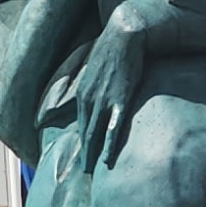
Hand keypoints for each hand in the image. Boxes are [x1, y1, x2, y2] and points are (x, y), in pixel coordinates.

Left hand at [69, 7, 153, 168]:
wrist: (125, 35)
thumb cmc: (114, 49)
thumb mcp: (98, 69)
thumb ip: (96, 84)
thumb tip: (101, 92)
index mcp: (83, 93)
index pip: (81, 124)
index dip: (82, 141)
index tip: (83, 155)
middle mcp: (88, 99)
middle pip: (85, 133)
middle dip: (84, 153)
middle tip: (83, 171)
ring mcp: (103, 100)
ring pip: (94, 134)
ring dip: (92, 154)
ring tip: (90, 170)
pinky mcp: (119, 100)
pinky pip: (112, 128)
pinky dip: (109, 145)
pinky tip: (107, 159)